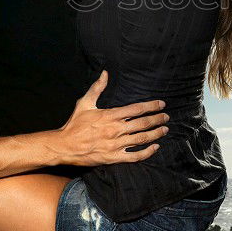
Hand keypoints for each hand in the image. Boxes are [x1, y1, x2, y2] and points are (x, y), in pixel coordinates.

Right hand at [51, 70, 170, 165]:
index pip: (136, 109)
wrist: (64, 146)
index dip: (151, 106)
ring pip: (141, 139)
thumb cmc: (74, 124)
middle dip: (157, 119)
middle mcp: (115, 129)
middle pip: (142, 123)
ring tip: (165, 130)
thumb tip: (105, 73)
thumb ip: (97, 88)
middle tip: (166, 117)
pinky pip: (135, 156)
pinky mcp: (114, 157)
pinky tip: (155, 147)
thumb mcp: (84, 103)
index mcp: (110, 115)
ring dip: (155, 134)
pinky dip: (147, 152)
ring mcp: (116, 145)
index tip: (161, 104)